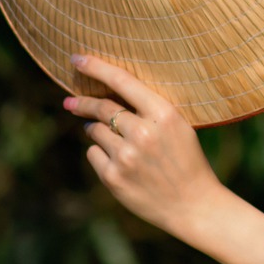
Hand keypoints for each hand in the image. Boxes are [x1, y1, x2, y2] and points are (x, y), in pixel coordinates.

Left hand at [68, 53, 222, 236]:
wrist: (194, 205)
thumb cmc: (186, 161)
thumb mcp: (178, 127)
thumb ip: (147, 110)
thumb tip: (105, 94)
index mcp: (164, 114)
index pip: (122, 81)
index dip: (96, 67)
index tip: (77, 58)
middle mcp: (143, 133)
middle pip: (101, 107)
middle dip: (83, 103)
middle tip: (70, 102)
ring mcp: (126, 157)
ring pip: (95, 131)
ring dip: (97, 131)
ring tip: (118, 143)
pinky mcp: (114, 178)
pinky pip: (93, 154)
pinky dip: (100, 154)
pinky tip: (120, 163)